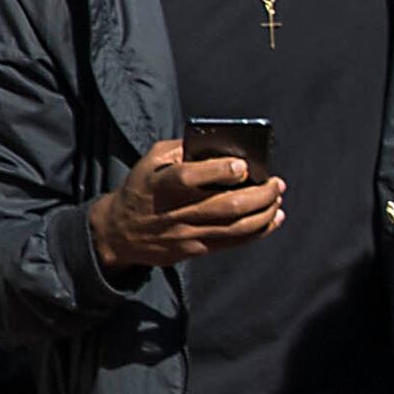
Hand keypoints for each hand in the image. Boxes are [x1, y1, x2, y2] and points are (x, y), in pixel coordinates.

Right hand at [89, 138, 282, 271]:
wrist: (117, 233)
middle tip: (276, 183)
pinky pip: (234, 242)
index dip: (220, 171)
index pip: (190, 178)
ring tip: (276, 198)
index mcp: (161, 185)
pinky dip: (259, 231)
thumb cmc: (140, 190)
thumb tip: (218, 144)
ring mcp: (186, 233)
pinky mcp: (195, 249)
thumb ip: (180, 149)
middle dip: (260, 194)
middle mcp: (175, 211)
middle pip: (227, 205)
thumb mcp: (149, 162)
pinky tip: (272, 218)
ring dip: (265, 212)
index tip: (243, 166)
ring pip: (237, 227)